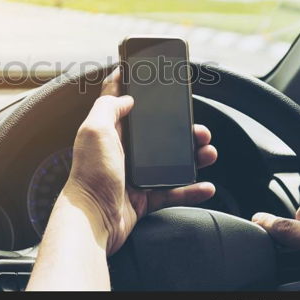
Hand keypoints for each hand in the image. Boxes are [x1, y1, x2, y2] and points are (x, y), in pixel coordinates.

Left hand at [63, 68, 216, 254]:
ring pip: (171, 162)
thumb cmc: (90, 175)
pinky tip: (205, 185)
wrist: (93, 220)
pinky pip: (173, 192)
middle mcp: (123, 152)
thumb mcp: (94, 130)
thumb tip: (125, 96)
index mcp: (110, 132)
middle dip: (182, 130)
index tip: (154, 80)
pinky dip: (191, 190)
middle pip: (157, 135)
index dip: (135, 90)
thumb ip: (108, 107)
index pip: (122, 104)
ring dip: (193, 157)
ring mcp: (135, 176)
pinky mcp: (144, 198)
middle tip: (198, 129)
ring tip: (208, 152)